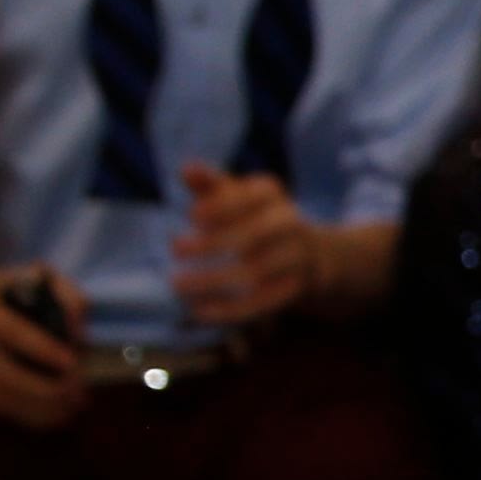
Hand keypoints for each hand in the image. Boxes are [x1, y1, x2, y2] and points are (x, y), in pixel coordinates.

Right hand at [0, 264, 85, 430]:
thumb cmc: (5, 292)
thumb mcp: (32, 278)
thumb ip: (64, 295)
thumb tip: (76, 333)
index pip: (9, 329)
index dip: (42, 348)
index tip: (72, 362)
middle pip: (1, 372)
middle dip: (45, 387)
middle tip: (77, 391)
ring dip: (40, 407)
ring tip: (72, 406)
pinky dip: (28, 415)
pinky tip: (55, 413)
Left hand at [172, 163, 319, 326]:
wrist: (307, 253)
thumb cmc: (253, 217)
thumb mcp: (234, 195)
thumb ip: (210, 183)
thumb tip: (187, 168)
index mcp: (271, 195)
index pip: (252, 196)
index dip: (224, 206)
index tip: (191, 216)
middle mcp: (289, 223)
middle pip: (255, 234)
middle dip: (213, 243)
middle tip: (174, 249)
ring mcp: (295, 258)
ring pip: (255, 272)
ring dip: (213, 280)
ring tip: (177, 285)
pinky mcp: (293, 290)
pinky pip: (262, 303)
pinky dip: (229, 310)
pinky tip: (198, 311)